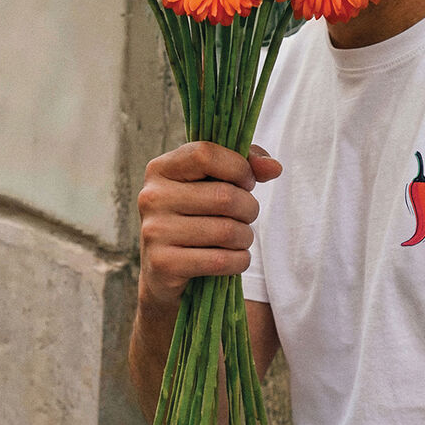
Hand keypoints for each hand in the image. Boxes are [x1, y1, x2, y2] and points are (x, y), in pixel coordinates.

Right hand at [137, 142, 281, 318]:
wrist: (164, 271)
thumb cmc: (195, 216)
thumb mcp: (212, 182)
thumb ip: (244, 164)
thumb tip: (274, 168)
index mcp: (160, 169)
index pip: (205, 154)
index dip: (238, 167)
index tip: (246, 182)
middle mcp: (151, 197)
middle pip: (224, 196)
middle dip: (249, 209)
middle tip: (246, 217)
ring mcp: (154, 231)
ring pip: (226, 231)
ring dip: (245, 237)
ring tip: (239, 238)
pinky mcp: (164, 264)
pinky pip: (220, 261)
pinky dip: (238, 261)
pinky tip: (234, 259)